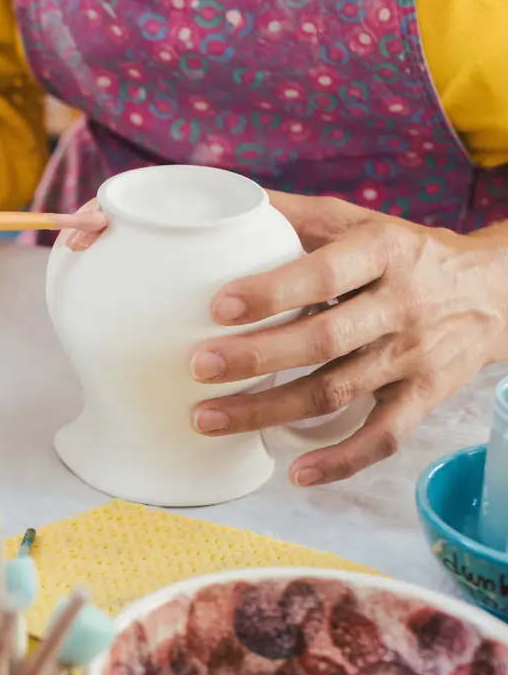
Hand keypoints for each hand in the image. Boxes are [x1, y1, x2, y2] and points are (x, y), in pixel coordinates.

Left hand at [189, 192, 507, 485]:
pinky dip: (341, 460)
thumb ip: (297, 217)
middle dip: (256, 357)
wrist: (497, 290)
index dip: (272, 292)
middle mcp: (401, 306)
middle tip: (197, 367)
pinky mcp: (424, 397)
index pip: (324, 274)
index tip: (218, 307)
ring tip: (208, 419)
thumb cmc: (406, 253)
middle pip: (323, 340)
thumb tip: (225, 201)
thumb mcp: (361, 222)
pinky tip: (295, 472)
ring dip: (269, 410)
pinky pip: (383, 437)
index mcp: (383, 253)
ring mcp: (413, 356)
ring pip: (337, 391)